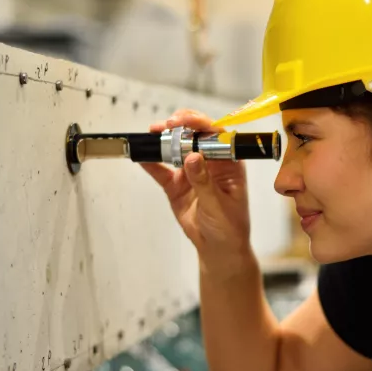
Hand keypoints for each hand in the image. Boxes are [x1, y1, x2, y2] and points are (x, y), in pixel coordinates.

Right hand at [141, 109, 250, 258]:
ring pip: (176, 148)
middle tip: (165, 126)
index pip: (216, 134)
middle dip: (179, 126)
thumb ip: (204, 182)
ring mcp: (192, 171)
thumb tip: (193, 157)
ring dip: (163, 140)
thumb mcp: (219, 205)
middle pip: (194, 135)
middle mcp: (210, 161)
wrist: (218, 248)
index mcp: (229, 162)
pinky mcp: (176, 184)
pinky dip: (151, 162)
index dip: (200, 123)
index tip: (183, 122)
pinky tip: (142, 156)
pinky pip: (162, 170)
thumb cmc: (230, 226)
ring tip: (151, 135)